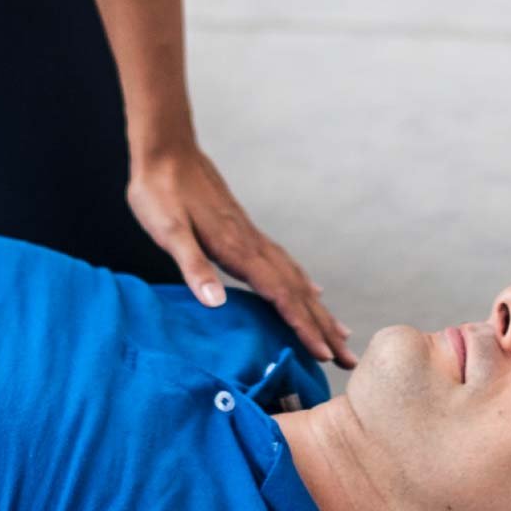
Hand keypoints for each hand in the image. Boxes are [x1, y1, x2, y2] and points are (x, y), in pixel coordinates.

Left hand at [128, 144, 353, 367]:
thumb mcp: (168, 231)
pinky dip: (302, 284)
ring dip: (319, 310)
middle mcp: (253, 246)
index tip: (327, 354)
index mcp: (237, 250)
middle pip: (298, 293)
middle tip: (350, 359)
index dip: (304, 327)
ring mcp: (252, 238)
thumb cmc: (161, 192)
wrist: (167, 151)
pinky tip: (310, 290)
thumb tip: (216, 303)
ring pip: (296, 280)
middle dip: (324, 328)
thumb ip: (193, 266)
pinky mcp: (245, 233)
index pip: (281, 297)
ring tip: (341, 332)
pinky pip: (284, 266)